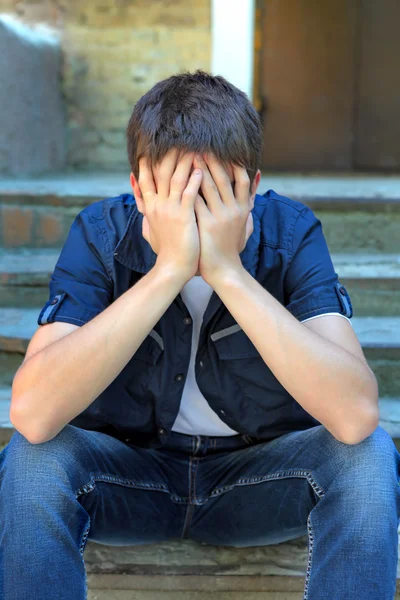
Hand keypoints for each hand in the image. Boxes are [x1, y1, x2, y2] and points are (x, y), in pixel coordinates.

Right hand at [138, 149, 202, 282]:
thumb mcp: (149, 230)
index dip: (149, 161)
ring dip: (184, 161)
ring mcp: (170, 210)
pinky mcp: (184, 217)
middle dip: (169, 154)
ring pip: (176, 178)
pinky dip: (195, 180)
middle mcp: (157, 205)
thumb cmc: (166, 250)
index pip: (146, 178)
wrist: (173, 267)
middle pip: (160, 172)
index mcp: (150, 207)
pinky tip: (202, 169)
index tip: (153, 146)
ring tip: (193, 148)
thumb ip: (145, 213)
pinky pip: (189, 193)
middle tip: (178, 139)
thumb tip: (141, 201)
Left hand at [193, 153, 252, 285]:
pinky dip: (189, 188)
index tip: (224, 148)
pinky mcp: (206, 225)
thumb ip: (249, 200)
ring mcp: (220, 217)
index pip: (242, 179)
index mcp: (243, 208)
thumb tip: (257, 176)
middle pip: (224, 178)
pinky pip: (196, 202)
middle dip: (213, 160)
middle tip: (202, 144)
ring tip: (190, 155)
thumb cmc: (231, 246)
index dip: (233, 162)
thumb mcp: (245, 223)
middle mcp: (233, 210)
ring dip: (200, 169)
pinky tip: (180, 178)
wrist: (224, 269)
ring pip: (210, 187)